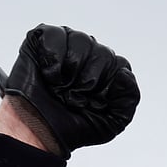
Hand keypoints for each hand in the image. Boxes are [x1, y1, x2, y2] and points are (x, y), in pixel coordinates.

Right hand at [0, 24, 139, 158]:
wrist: (37, 132)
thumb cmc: (71, 125)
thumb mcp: (113, 121)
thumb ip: (129, 98)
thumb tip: (124, 73)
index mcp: (107, 71)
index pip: (120, 64)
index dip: (105, 86)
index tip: (91, 101)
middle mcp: (89, 54)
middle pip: (103, 53)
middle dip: (87, 81)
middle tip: (71, 96)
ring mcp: (65, 45)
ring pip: (82, 40)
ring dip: (70, 70)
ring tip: (60, 87)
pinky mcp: (40, 41)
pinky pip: (54, 34)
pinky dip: (53, 58)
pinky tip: (49, 75)